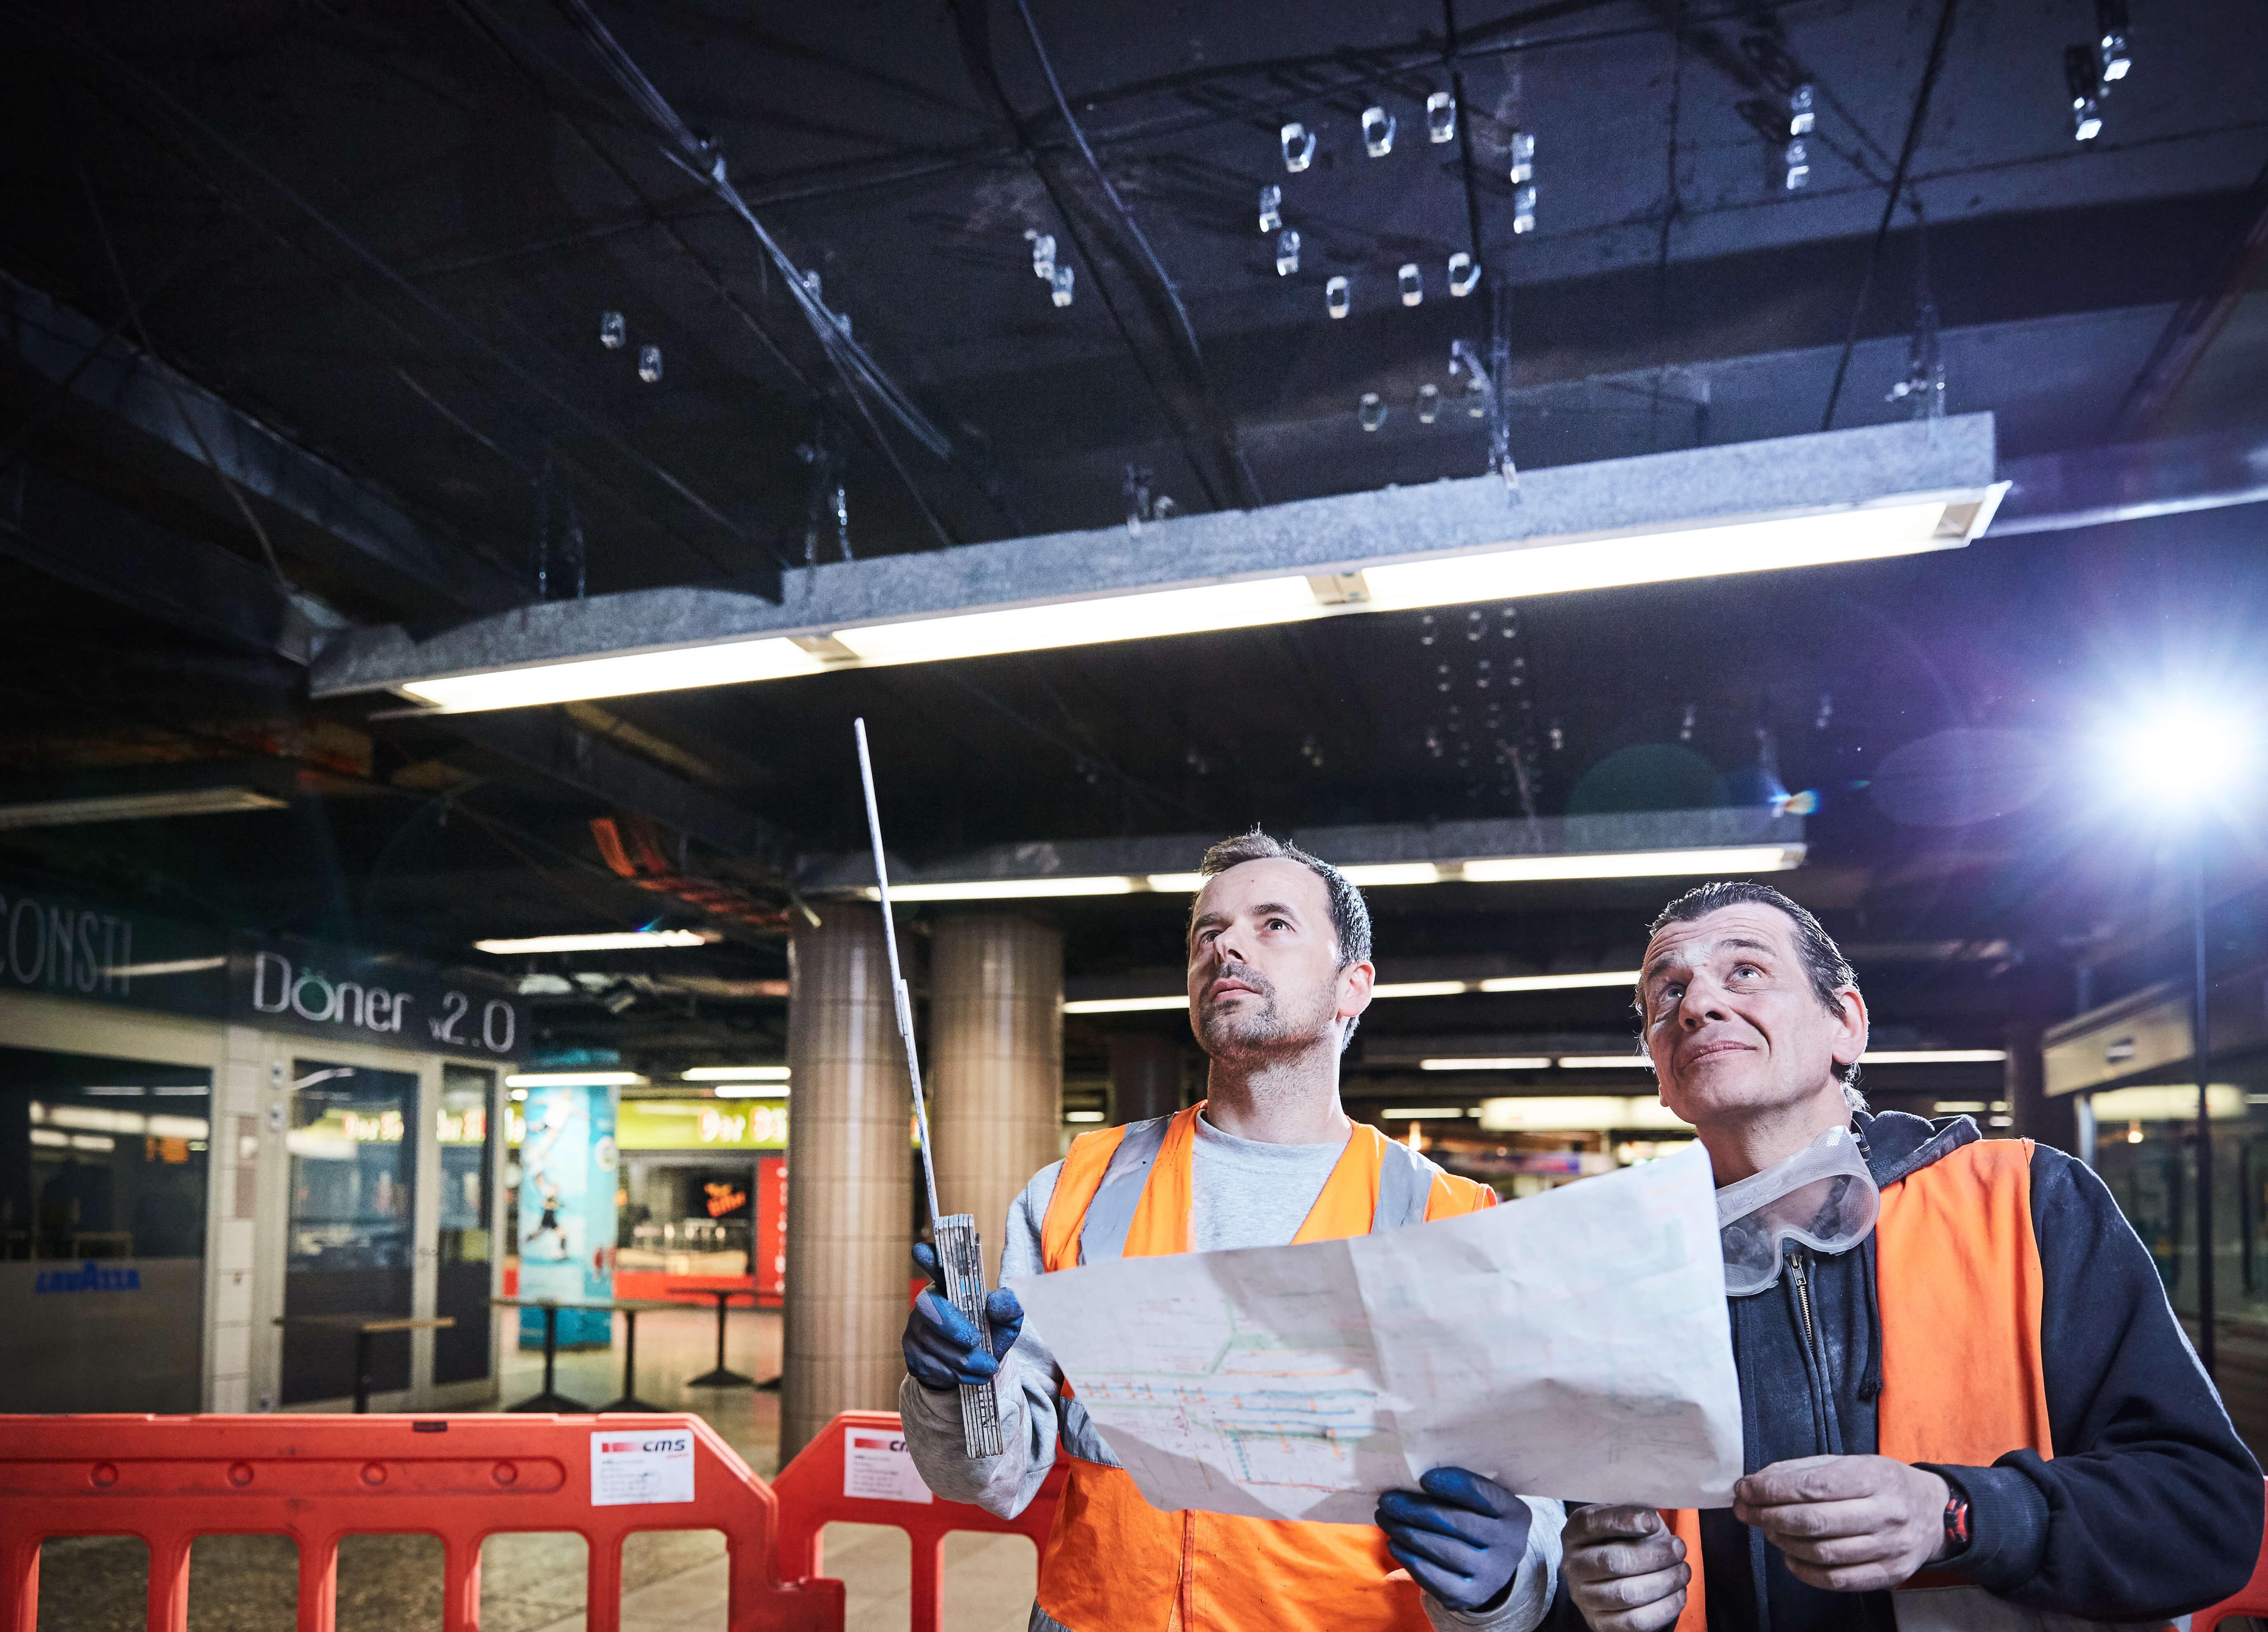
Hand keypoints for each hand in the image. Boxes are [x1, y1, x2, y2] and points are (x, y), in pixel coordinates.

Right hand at [902, 1243, 1023, 1392]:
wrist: (976, 1368)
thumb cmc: (990, 1333)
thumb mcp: (1006, 1321)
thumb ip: (1009, 1307)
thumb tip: (1001, 1300)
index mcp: (950, 1284)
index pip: (937, 1266)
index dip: (928, 1258)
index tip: (921, 1250)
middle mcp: (927, 1301)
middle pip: (929, 1307)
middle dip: (952, 1326)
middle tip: (976, 1341)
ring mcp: (915, 1328)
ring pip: (931, 1342)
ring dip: (963, 1358)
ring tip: (989, 1366)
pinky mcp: (912, 1354)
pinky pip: (930, 1364)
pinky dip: (956, 1374)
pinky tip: (975, 1376)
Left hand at [1374, 1467, 1532, 1610]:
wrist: (1492, 1565)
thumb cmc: (1478, 1519)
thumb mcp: (1482, 1500)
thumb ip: (1459, 1487)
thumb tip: (1411, 1476)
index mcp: (1515, 1513)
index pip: (1483, 1495)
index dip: (1453, 1485)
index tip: (1423, 1479)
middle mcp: (1510, 1546)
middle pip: (1457, 1523)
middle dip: (1416, 1510)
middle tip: (1387, 1500)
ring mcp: (1491, 1576)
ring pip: (1442, 1551)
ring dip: (1406, 1532)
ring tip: (1384, 1517)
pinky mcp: (1470, 1596)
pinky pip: (1434, 1579)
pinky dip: (1409, 1559)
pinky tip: (1394, 1543)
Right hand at [1562, 1505, 1690, 1631]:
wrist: (1616, 1576)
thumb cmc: (1625, 1540)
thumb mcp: (1625, 1519)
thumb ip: (1634, 1513)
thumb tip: (1650, 1519)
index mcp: (1575, 1533)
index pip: (1593, 1523)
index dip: (1624, 1521)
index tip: (1653, 1522)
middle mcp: (1573, 1565)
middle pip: (1613, 1561)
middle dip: (1654, 1555)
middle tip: (1679, 1548)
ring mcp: (1584, 1597)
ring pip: (1627, 1594)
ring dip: (1664, 1581)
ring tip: (1683, 1570)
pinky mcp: (1600, 1623)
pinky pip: (1636, 1622)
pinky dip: (1664, 1607)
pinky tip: (1678, 1593)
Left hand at [1732, 1455, 1949, 1591]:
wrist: (1932, 1513)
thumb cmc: (1880, 1484)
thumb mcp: (1848, 1463)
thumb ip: (1801, 1470)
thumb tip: (1755, 1483)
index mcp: (1874, 1477)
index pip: (1814, 1486)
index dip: (1771, 1490)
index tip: (1744, 1489)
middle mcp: (1886, 1513)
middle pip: (1815, 1521)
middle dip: (1768, 1516)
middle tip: (1745, 1511)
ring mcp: (1891, 1548)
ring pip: (1823, 1553)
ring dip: (1783, 1542)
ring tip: (1768, 1530)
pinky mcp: (1890, 1574)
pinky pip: (1838, 1580)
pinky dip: (1805, 1572)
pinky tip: (1790, 1557)